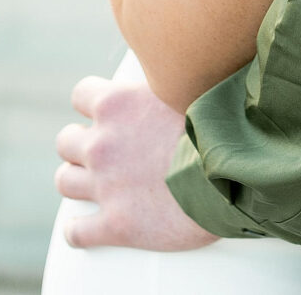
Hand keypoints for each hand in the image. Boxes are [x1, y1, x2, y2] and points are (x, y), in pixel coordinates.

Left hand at [55, 72, 219, 250]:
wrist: (236, 177)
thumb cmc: (220, 129)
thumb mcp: (187, 88)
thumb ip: (167, 83)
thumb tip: (176, 69)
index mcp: (118, 104)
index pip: (81, 94)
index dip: (93, 105)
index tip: (107, 114)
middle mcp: (103, 143)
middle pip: (66, 141)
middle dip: (81, 146)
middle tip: (104, 152)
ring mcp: (106, 186)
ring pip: (64, 181)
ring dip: (78, 182)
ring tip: (97, 186)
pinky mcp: (116, 225)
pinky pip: (76, 232)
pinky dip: (79, 231)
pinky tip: (88, 228)